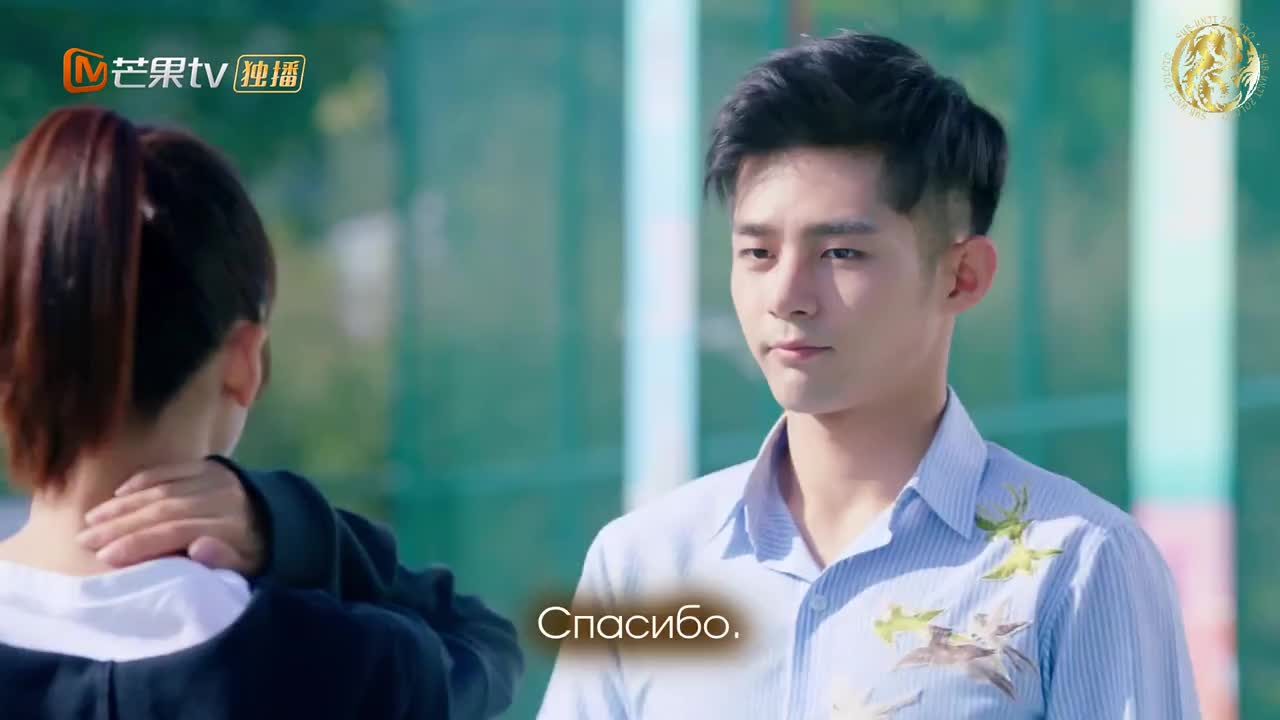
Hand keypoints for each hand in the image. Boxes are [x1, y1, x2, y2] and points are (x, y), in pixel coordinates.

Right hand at [77, 460, 265, 574]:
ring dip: (125, 504)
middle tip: (86, 539)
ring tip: (92, 519)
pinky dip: (145, 480)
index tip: (107, 557)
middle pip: (166, 510)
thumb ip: (225, 561)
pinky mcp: (212, 466)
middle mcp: (224, 498)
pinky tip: (120, 494)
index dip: (142, 543)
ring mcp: (217, 478)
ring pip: (164, 489)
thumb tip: (198, 548)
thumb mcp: (250, 567)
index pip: (179, 532)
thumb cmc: (255, 552)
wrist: (282, 517)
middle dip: (122, 525)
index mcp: (233, 527)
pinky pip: (174, 469)